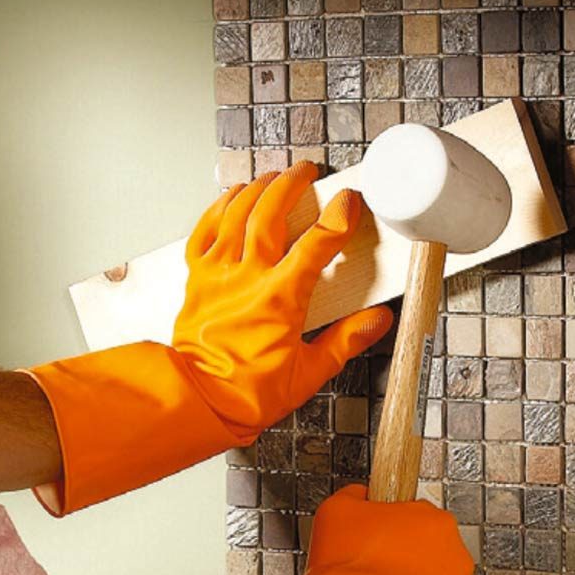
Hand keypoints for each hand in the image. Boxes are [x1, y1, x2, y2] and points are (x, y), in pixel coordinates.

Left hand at [176, 163, 392, 439]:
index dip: (338, 217)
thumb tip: (376, 321)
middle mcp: (247, 278)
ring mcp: (219, 275)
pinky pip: (205, 231)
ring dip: (258, 189)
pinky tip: (230, 197)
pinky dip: (219, 208)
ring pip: (237, 214)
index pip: (316, 244)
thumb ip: (346, 341)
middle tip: (307, 172)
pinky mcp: (197, 279)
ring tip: (273, 177)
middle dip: (292, 184)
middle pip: (270, 213)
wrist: (200, 401)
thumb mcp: (310, 373)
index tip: (350, 201)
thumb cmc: (248, 393)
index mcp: (280, 299)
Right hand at [228, 484, 473, 574]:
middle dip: (405, 563)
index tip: (374, 539)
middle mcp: (456, 562)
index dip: (392, 529)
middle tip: (373, 572)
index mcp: (437, 525)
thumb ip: (356, 496)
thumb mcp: (338, 509)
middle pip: (430, 556)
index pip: (418, 519)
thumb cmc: (350, 567)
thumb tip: (359, 496)